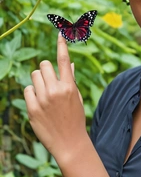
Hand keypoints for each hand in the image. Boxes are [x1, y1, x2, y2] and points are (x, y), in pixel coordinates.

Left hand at [24, 33, 87, 163]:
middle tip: (49, 81)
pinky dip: (32, 94)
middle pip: (43, 65)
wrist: (70, 143)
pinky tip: (39, 103)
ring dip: (38, 81)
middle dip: (45, 70)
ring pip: (34, 76)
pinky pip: (27, 90)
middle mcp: (55, 90)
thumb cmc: (75, 118)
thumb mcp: (76, 98)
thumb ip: (71, 80)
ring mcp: (43, 100)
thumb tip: (69, 64)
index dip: (61, 45)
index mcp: (69, 86)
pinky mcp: (32, 109)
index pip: (63, 60)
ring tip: (44, 93)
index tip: (60, 33)